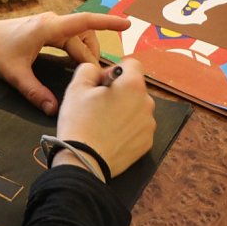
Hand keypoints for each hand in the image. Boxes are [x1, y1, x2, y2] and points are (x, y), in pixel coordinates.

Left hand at [0, 12, 130, 114]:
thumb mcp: (15, 75)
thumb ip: (35, 92)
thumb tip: (53, 109)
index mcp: (48, 28)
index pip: (84, 22)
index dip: (107, 23)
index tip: (127, 24)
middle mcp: (53, 22)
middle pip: (84, 35)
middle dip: (93, 55)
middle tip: (99, 78)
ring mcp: (50, 24)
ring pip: (79, 35)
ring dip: (87, 50)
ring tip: (90, 72)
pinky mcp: (47, 28)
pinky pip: (70, 36)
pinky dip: (78, 48)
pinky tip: (78, 63)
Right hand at [53, 59, 155, 177]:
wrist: (84, 161)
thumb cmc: (80, 121)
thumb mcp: (76, 87)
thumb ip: (89, 69)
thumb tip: (100, 72)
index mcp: (132, 85)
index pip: (132, 64)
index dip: (114, 69)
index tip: (101, 83)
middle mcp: (147, 103)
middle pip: (135, 87)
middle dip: (119, 91)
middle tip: (98, 104)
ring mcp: (149, 125)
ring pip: (137, 108)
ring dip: (124, 109)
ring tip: (104, 122)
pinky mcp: (147, 143)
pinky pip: (138, 127)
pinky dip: (127, 128)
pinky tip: (111, 135)